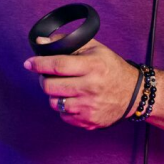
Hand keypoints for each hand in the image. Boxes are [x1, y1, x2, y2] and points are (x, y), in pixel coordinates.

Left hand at [23, 35, 139, 129]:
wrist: (134, 94)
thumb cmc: (111, 68)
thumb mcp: (95, 49)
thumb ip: (67, 43)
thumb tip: (41, 41)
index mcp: (93, 66)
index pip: (58, 65)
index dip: (39, 63)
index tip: (29, 63)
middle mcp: (91, 87)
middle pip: (50, 86)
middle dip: (44, 79)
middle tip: (47, 76)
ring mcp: (90, 107)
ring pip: (54, 103)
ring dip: (54, 94)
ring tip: (64, 88)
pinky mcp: (89, 121)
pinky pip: (64, 116)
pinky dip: (65, 108)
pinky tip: (74, 99)